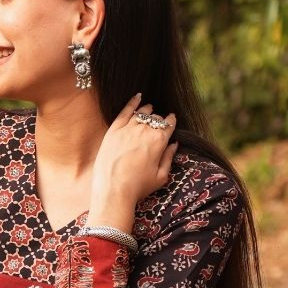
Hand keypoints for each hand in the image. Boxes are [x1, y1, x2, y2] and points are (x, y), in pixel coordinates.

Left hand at [89, 93, 177, 215]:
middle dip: (159, 120)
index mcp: (160, 141)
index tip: (172, 121)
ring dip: (148, 110)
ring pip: (142, 113)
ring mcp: (128, 128)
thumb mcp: (161, 176)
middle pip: (156, 119)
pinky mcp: (114, 130)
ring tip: (149, 109)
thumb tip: (174, 144)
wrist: (113, 191)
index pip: (169, 125)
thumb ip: (169, 157)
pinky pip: (125, 111)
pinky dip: (132, 102)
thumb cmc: (138, 187)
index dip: (171, 122)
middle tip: (158, 124)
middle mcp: (145, 131)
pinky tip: (137, 96)